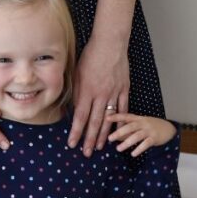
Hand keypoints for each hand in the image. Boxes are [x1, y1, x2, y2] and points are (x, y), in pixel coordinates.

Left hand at [68, 35, 129, 155]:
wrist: (110, 44)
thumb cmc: (90, 56)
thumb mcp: (77, 73)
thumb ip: (76, 92)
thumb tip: (73, 108)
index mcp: (87, 90)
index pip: (80, 116)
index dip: (76, 132)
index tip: (72, 143)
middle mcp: (100, 94)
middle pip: (94, 122)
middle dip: (90, 139)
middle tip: (87, 153)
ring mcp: (114, 93)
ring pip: (109, 119)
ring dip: (104, 135)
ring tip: (100, 147)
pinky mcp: (124, 90)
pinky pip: (123, 109)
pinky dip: (120, 122)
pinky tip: (118, 132)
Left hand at [107, 114, 175, 156]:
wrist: (169, 128)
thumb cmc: (150, 126)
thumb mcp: (140, 125)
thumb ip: (129, 129)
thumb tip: (116, 136)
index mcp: (138, 118)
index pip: (126, 116)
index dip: (116, 116)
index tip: (106, 118)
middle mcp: (143, 123)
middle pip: (130, 127)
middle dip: (119, 132)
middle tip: (109, 138)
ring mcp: (149, 130)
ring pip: (137, 136)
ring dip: (127, 143)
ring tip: (118, 149)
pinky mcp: (155, 138)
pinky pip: (146, 144)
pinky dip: (139, 149)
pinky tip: (133, 154)